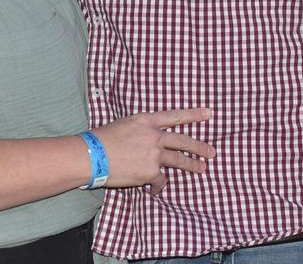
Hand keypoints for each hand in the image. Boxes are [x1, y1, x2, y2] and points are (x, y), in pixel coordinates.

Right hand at [92, 108, 214, 194]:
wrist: (91, 156)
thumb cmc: (101, 140)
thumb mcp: (124, 125)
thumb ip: (141, 130)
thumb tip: (151, 138)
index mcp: (146, 120)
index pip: (175, 116)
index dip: (193, 115)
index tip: (208, 113)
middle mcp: (154, 135)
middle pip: (183, 140)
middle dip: (199, 146)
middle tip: (212, 151)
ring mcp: (154, 154)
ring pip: (179, 160)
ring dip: (192, 165)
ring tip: (202, 168)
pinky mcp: (150, 172)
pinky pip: (160, 180)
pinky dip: (158, 186)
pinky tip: (155, 189)